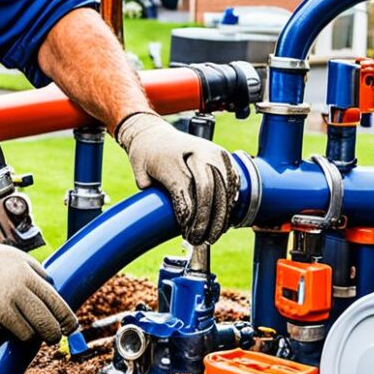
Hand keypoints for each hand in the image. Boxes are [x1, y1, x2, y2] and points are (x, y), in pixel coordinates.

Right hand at [0, 226, 76, 342]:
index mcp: (26, 272)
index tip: (72, 328)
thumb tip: (54, 291)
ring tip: (22, 327)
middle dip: (53, 334)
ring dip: (27, 334)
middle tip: (53, 337)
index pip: (56, 301)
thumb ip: (35, 272)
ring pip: (27, 333)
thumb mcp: (14, 257)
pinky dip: (2, 329)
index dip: (67, 319)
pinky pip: (2, 332)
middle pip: (46, 322)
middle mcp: (16, 288)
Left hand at [116, 111, 238, 244]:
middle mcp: (196, 151)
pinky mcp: (224, 156)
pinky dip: (229, 203)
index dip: (187, 214)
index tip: (186, 231)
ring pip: (223, 188)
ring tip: (213, 235)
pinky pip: (231, 182)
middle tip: (200, 238)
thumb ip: (150, 191)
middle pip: (206, 189)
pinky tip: (223, 220)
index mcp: (172, 155)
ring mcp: (213, 152)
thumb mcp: (141, 173)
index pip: (183, 188)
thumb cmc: (147, 156)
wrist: (156, 134)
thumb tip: (163, 214)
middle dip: (205, 218)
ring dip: (220, 216)